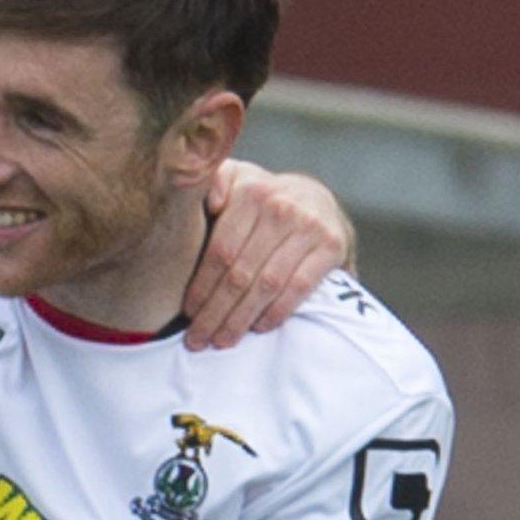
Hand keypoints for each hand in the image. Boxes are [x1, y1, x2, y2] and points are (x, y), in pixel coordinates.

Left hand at [183, 160, 353, 349]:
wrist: (316, 199)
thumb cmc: (260, 198)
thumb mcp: (234, 179)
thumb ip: (214, 183)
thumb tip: (211, 201)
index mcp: (251, 193)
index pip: (220, 250)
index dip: (202, 286)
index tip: (187, 313)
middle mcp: (281, 208)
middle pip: (241, 272)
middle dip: (215, 312)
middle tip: (198, 339)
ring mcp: (309, 227)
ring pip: (267, 285)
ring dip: (241, 319)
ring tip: (221, 340)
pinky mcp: (332, 246)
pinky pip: (299, 288)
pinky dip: (276, 312)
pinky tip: (257, 328)